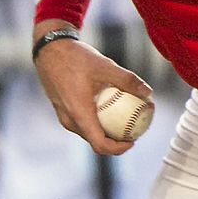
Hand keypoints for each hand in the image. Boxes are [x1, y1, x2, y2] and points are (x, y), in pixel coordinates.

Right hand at [34, 31, 152, 156]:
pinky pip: (82, 122)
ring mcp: (64, 116)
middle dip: (116, 140)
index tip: (133, 140)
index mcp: (78, 113)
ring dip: (107, 130)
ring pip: (89, 132)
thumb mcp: (105, 66)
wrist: (49, 49)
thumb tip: (148, 93)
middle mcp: (69, 119)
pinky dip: (97, 120)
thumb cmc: (76, 57)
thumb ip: (127, 80)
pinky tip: (110, 107)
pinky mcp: (62, 110)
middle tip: (134, 128)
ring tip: (125, 119)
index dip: (118, 149)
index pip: (99, 144)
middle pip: (95, 140)